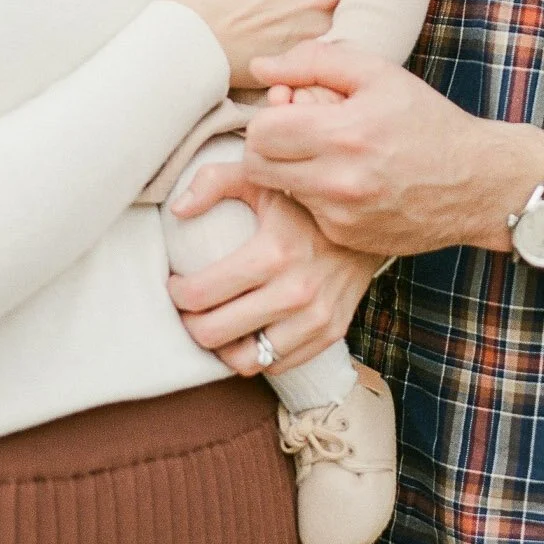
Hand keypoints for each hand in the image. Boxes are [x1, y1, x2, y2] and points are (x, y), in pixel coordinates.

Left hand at [167, 172, 381, 374]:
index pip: (202, 293)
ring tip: (214, 324)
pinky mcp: (331, 333)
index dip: (177, 293)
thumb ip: (214, 181)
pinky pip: (277, 365)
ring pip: (245, 360)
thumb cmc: (304, 199)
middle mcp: (296, 291)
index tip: (175, 283)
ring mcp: (316, 317)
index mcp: (273, 252)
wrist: (367, 220)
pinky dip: (255, 355)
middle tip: (187, 309)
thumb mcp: (261, 178)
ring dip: (220, 347)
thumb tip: (177, 209)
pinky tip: (246, 332)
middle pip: (215, 333)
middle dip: (190, 323)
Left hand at [214, 40, 543, 259]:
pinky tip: (343, 182)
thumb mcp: (377, 74)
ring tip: (322, 155)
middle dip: (266, 146)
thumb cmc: (426, 120)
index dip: (267, 116)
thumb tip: (260, 67)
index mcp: (345, 133)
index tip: (288, 110)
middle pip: (257, 166)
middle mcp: (340, 181)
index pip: (260, 132)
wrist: (478, 182)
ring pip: (278, 192)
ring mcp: (343, 216)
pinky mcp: (348, 238)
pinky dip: (314, 198)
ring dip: (288, 172)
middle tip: (294, 133)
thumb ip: (313, 62)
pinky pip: (306, 215)